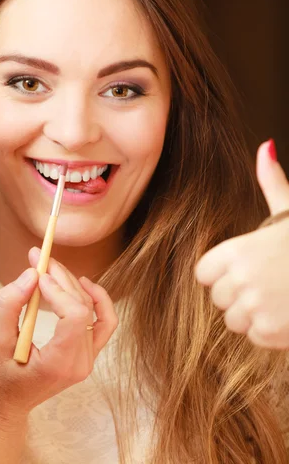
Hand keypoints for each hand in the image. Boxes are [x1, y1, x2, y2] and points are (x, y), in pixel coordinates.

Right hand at [0, 252, 117, 459]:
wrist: (3, 405)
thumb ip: (9, 305)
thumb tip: (32, 273)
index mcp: (60, 364)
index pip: (76, 316)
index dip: (59, 289)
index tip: (37, 274)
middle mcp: (80, 363)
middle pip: (83, 307)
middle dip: (60, 277)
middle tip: (38, 259)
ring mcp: (87, 359)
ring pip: (92, 309)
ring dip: (72, 284)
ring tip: (50, 267)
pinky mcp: (87, 352)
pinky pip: (103, 321)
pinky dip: (97, 300)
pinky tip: (82, 283)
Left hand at [196, 140, 288, 348]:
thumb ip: (272, 180)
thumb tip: (265, 146)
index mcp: (237, 248)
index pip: (204, 273)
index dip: (222, 272)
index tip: (246, 267)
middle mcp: (240, 278)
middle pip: (218, 298)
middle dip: (239, 294)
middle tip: (269, 282)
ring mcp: (254, 307)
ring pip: (234, 320)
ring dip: (254, 314)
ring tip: (280, 297)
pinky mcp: (270, 332)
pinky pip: (254, 337)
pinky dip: (270, 332)